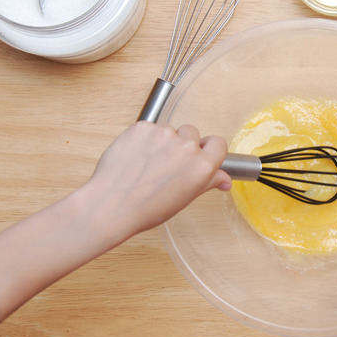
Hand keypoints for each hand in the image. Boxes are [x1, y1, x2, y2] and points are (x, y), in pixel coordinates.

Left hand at [85, 121, 231, 237]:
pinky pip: (148, 128)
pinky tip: (134, 157)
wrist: (111, 204)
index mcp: (202, 166)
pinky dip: (143, 139)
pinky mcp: (142, 127)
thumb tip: (224, 180)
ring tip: (146, 163)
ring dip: (161, 141)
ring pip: (168, 130)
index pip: (218, 144)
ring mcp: (163, 134)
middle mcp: (186, 146)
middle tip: (166, 163)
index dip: (209, 149)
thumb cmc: (146, 208)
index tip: (200, 154)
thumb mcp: (184, 198)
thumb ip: (207, 182)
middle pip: (192, 133)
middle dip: (182, 144)